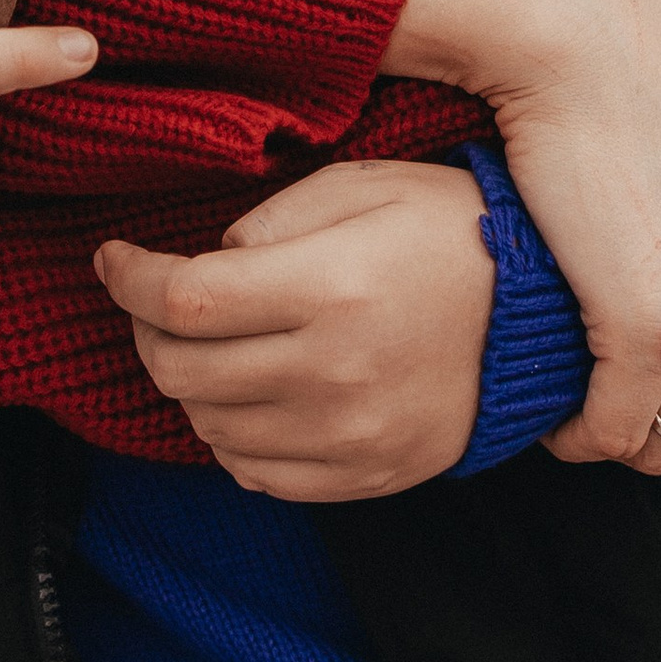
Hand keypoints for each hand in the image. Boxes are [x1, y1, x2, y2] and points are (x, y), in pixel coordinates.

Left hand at [99, 160, 493, 499]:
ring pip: (209, 426)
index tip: (113, 260)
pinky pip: (256, 474)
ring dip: (191, 383)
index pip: (184, 300)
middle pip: (181, 370)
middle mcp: (335, 372)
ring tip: (218, 343)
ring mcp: (350, 436)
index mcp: (332, 288)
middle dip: (149, 330)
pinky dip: (233, 436)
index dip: (128, 279)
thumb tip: (207, 262)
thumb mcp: (364, 186)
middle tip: (162, 301)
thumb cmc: (451, 232)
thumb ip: (272, 219)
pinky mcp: (366, 476)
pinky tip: (257, 393)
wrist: (547, 317)